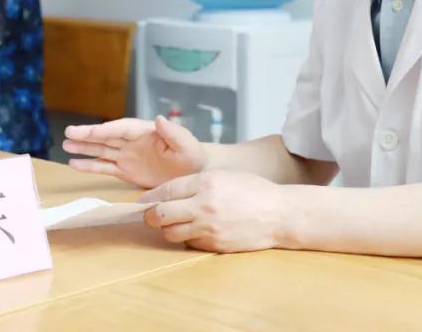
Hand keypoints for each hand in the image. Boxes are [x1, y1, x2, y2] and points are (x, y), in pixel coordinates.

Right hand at [64, 115, 206, 188]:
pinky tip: (74, 164)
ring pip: (102, 151)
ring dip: (85, 149)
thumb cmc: (193, 156)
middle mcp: (132, 142)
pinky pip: (105, 167)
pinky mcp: (127, 172)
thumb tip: (159, 118)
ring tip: (65, 146)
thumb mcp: (186, 144)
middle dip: (88, 136)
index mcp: (145, 132)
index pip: (120, 129)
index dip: (103, 130)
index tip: (86, 131)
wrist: (195, 174)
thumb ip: (173, 133)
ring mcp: (128, 157)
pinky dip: (90, 166)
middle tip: (68, 133)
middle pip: (106, 137)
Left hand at [139, 170, 288, 252]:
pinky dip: (187, 238)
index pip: (166, 190)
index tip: (141, 201)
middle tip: (152, 215)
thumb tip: (169, 193)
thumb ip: (196, 183)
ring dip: (168, 229)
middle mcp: (204, 205)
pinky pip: (189, 243)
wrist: (279, 214)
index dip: (149, 197)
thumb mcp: (224, 176)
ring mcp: (209, 228)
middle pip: (161, 214)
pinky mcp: (215, 245)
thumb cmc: (254, 191)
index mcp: (206, 182)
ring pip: (171, 233)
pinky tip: (195, 231)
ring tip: (174, 223)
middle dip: (152, 216)